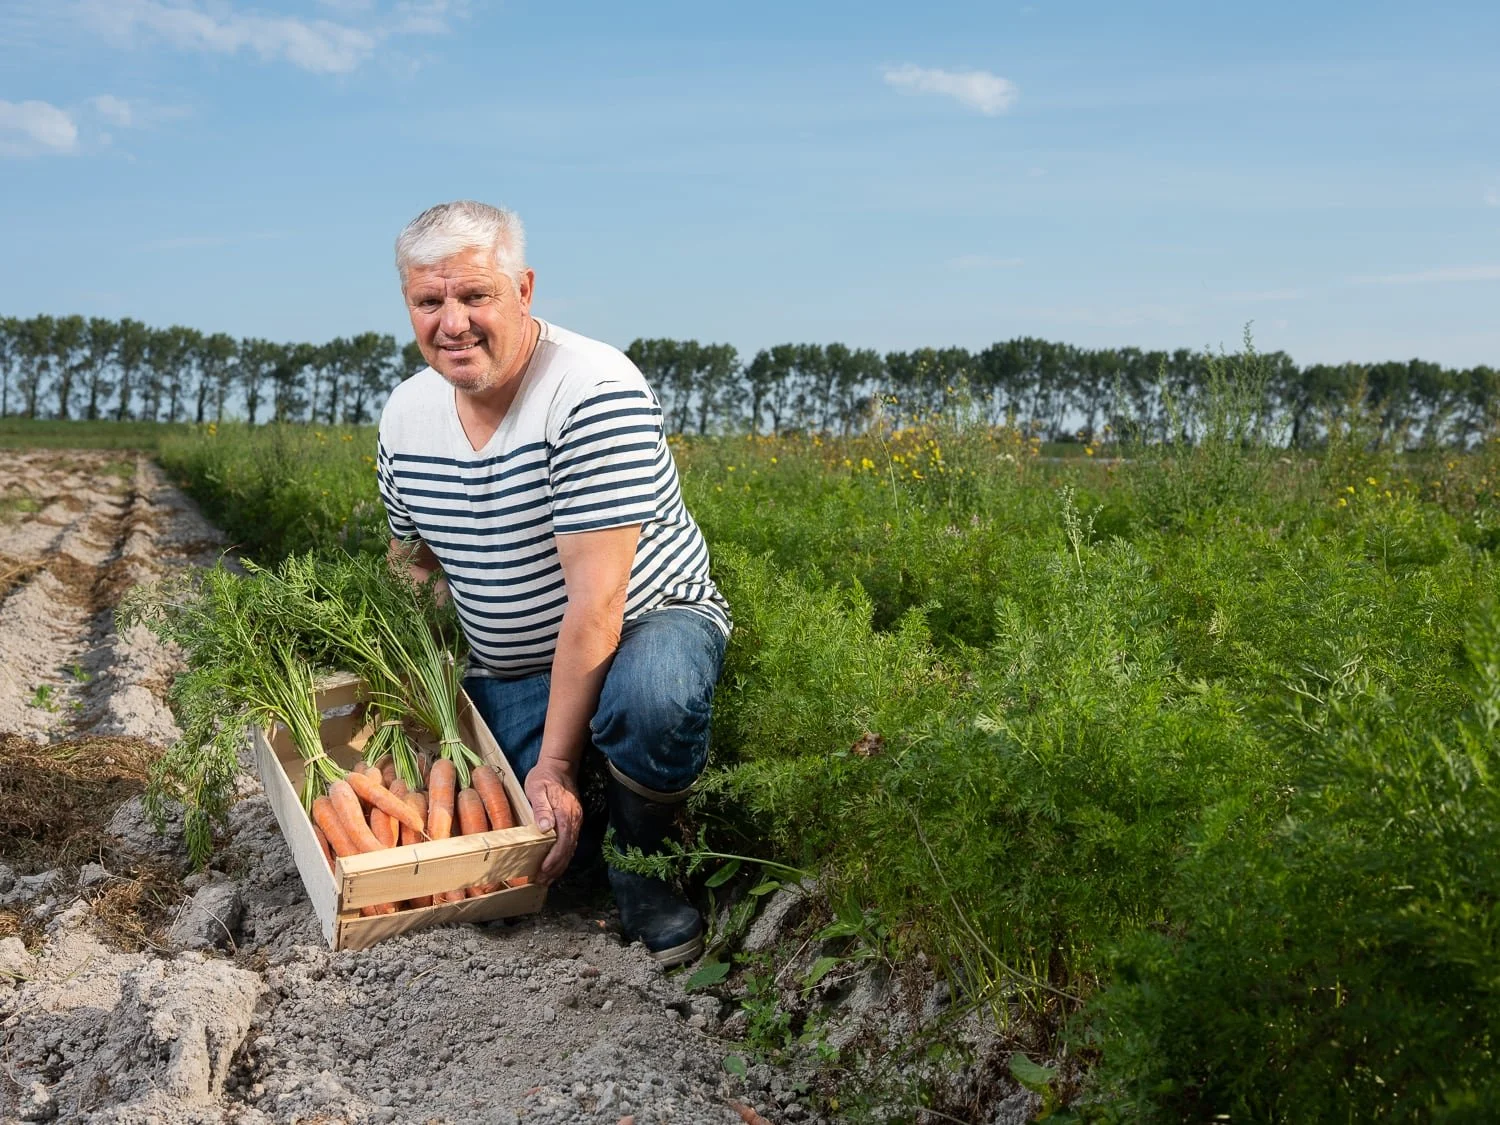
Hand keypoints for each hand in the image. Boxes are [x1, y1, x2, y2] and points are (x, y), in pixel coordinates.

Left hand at [525, 760, 581, 884]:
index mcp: (565, 814)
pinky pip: (571, 842)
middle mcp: (574, 820)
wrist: (560, 765)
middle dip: (556, 868)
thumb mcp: (537, 789)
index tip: (543, 872)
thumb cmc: (544, 777)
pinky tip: (556, 863)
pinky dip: (564, 856)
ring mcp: (576, 820)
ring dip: (560, 865)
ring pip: (571, 848)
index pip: (562, 843)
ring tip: (548, 879)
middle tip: (542, 881)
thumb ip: (541, 808)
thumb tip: (545, 828)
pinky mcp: (574, 820)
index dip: (553, 860)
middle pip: (568, 850)